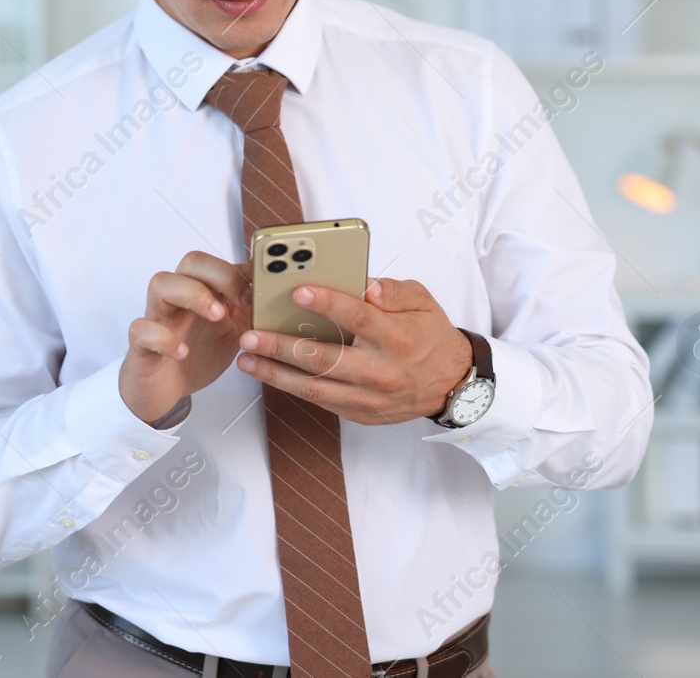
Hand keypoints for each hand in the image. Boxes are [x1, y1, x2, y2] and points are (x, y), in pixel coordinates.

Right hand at [120, 251, 252, 423]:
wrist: (166, 389)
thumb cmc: (199, 352)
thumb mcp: (235, 330)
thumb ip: (253, 310)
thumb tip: (281, 293)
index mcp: (203, 290)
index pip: (221, 260)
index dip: (242, 267)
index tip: (263, 286)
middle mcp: (179, 297)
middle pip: (191, 262)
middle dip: (220, 274)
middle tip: (242, 299)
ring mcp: (158, 317)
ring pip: (161, 283)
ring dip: (193, 293)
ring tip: (217, 315)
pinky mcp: (141, 344)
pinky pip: (141, 330)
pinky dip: (163, 338)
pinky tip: (182, 352)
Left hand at [235, 277, 473, 425]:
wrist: (453, 384)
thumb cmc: (430, 336)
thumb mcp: (423, 302)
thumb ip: (394, 291)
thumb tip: (366, 285)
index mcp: (398, 338)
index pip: (358, 319)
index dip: (327, 304)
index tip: (298, 291)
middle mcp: (382, 371)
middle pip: (325, 359)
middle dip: (282, 347)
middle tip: (251, 335)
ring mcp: (370, 397)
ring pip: (315, 387)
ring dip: (275, 373)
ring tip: (246, 359)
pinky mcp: (361, 413)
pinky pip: (321, 401)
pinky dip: (292, 387)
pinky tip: (269, 373)